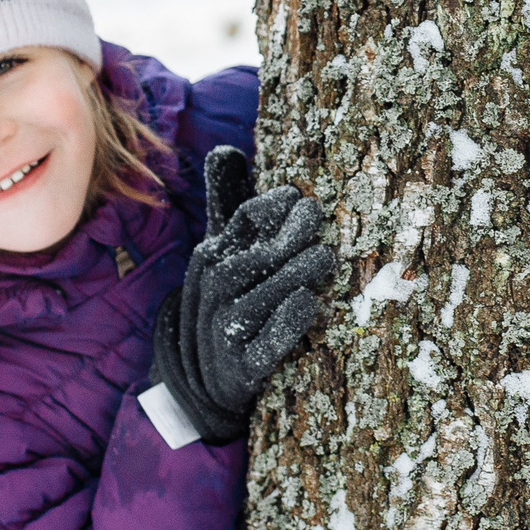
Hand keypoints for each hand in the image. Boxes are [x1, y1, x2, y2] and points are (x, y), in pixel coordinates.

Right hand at [149, 146, 336, 442]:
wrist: (204, 380)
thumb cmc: (228, 300)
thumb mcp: (224, 252)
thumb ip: (229, 203)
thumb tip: (226, 149)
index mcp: (215, 256)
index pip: (240, 223)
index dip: (269, 207)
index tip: (296, 195)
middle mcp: (216, 291)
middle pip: (253, 257)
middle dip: (285, 236)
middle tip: (317, 216)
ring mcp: (227, 331)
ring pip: (259, 299)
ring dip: (292, 275)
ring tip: (324, 257)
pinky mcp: (243, 368)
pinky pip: (264, 347)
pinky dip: (285, 327)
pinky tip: (307, 305)